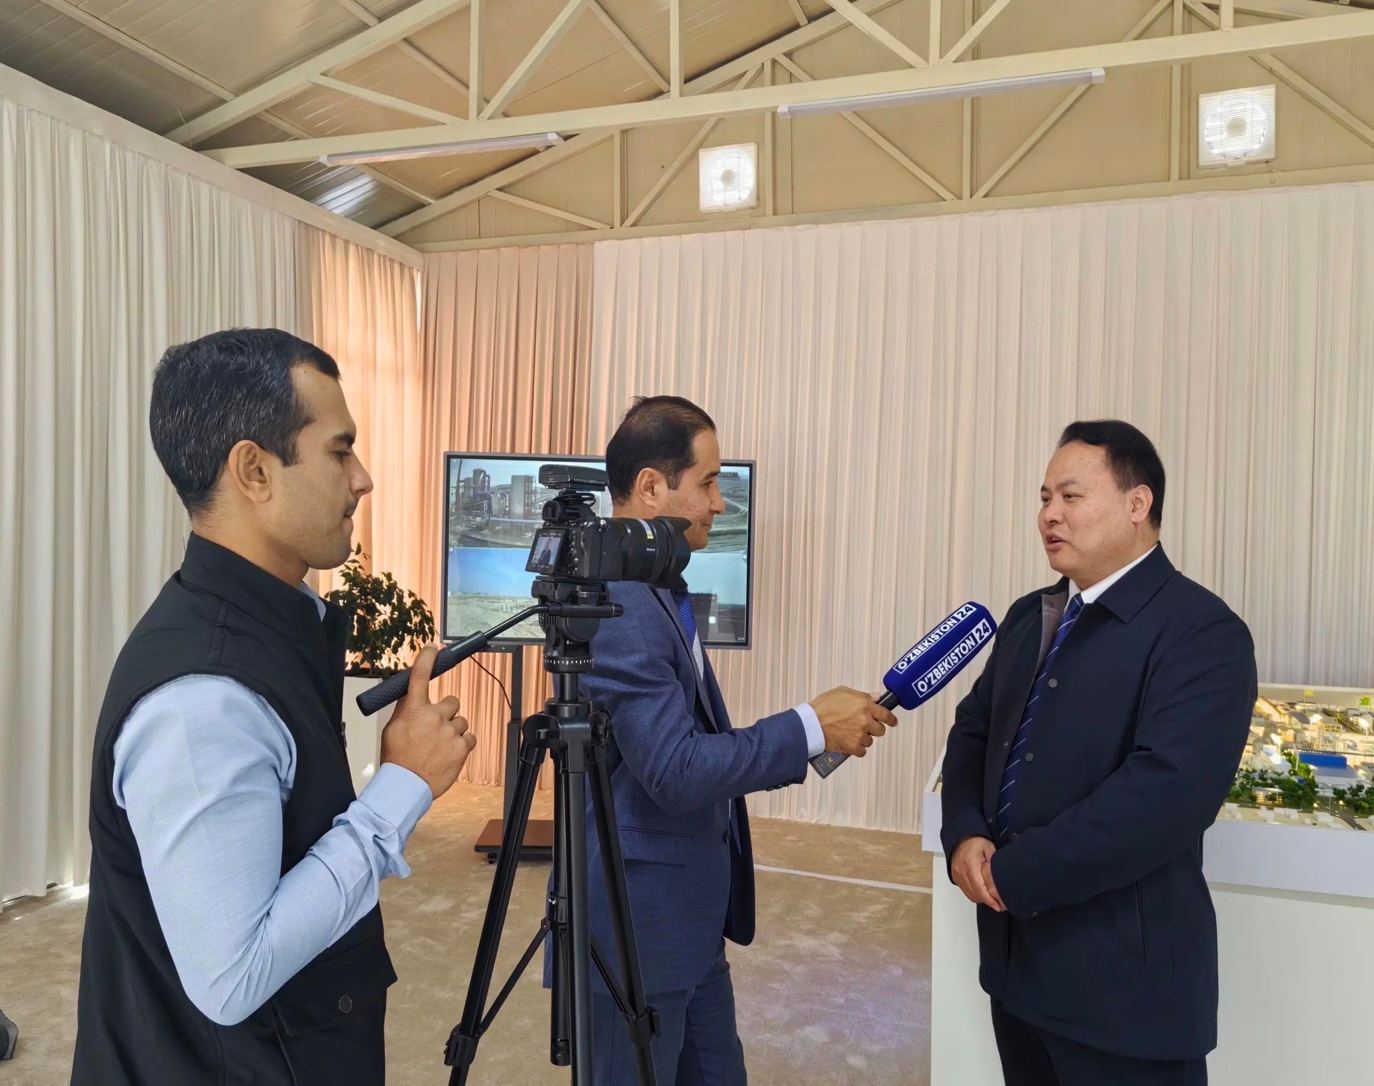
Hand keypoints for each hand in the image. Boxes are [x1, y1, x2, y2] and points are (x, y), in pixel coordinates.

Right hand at [380, 644, 476, 799]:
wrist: (406, 786)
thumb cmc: (398, 759)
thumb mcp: (393, 728)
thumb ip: (405, 709)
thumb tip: (412, 694)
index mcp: (414, 710)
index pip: (420, 676)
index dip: (427, 658)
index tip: (434, 648)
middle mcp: (434, 716)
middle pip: (452, 701)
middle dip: (447, 712)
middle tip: (436, 728)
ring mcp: (450, 732)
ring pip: (461, 721)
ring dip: (454, 730)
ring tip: (440, 746)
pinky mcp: (462, 747)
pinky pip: (470, 737)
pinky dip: (463, 744)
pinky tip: (449, 753)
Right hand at [809, 686, 897, 756]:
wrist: (811, 723)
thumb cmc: (823, 706)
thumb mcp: (842, 692)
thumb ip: (862, 695)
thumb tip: (876, 698)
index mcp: (865, 705)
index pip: (886, 714)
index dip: (891, 719)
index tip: (892, 721)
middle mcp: (865, 720)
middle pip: (880, 730)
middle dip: (874, 729)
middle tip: (864, 727)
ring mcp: (860, 735)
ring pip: (870, 741)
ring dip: (863, 738)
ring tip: (850, 734)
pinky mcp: (853, 747)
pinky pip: (862, 751)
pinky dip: (857, 748)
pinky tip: (849, 743)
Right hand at [951, 836, 1004, 911]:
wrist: (960, 839)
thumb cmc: (976, 842)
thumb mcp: (989, 848)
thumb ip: (994, 862)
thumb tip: (1001, 877)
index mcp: (971, 864)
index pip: (980, 887)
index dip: (989, 899)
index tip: (998, 906)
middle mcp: (962, 872)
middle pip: (975, 894)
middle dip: (988, 901)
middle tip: (1000, 905)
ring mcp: (957, 876)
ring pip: (971, 895)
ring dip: (982, 899)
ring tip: (993, 901)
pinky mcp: (956, 878)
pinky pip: (966, 891)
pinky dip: (975, 895)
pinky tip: (983, 895)